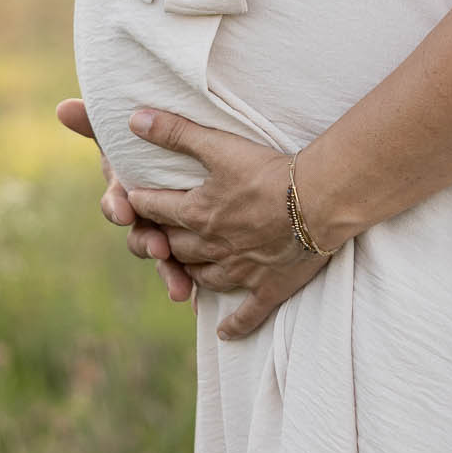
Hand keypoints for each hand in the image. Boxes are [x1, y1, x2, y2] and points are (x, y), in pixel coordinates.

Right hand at [55, 97, 196, 311]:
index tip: (124, 210)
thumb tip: (62, 107)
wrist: (201, 165)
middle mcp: (142, 218)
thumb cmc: (154, 146)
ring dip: (167, 271)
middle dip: (147, 243)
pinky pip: (185, 271)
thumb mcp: (129, 132)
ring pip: (162, 258)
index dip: (117, 206)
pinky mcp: (188, 249)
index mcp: (128, 191)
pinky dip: (185, 284)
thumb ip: (97, 122)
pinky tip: (191, 297)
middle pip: (139, 236)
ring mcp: (164, 235)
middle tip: (160, 246)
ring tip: (179, 285)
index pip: (116, 202)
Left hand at [121, 107, 334, 340]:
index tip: (132, 200)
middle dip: (160, 240)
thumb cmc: (269, 171)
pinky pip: (246, 313)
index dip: (141, 203)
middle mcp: (211, 247)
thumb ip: (176, 132)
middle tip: (154, 235)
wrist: (318, 201)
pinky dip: (234, 324)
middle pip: (174, 247)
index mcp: (197, 213)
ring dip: (189, 273)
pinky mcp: (268, 288)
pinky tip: (224, 333)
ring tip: (184, 269)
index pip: (156, 209)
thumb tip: (134, 119)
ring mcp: (239, 271)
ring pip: (203, 278)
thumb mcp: (219, 146)